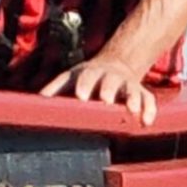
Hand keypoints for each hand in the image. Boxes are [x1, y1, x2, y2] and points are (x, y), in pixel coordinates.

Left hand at [41, 55, 156, 125]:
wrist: (116, 65)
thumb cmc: (87, 78)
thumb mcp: (71, 78)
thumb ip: (56, 88)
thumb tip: (37, 100)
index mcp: (90, 73)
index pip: (85, 77)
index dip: (83, 86)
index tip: (80, 97)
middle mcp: (109, 77)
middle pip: (109, 81)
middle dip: (107, 89)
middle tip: (105, 100)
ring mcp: (127, 84)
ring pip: (131, 90)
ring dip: (132, 99)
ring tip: (131, 110)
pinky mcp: (142, 93)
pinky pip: (148, 100)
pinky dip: (149, 110)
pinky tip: (146, 122)